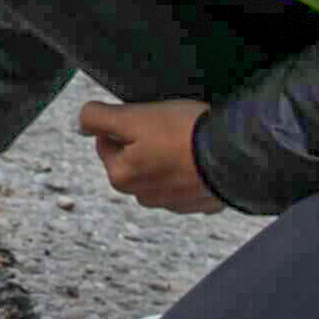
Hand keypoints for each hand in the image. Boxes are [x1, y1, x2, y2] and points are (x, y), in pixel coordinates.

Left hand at [78, 99, 223, 213]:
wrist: (236, 155)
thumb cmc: (183, 134)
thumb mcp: (133, 117)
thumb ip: (97, 118)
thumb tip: (82, 121)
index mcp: (121, 177)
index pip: (106, 141)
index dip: (123, 121)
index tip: (145, 115)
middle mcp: (144, 197)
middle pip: (134, 157)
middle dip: (146, 139)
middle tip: (168, 124)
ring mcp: (175, 203)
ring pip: (161, 169)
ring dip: (169, 154)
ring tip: (189, 138)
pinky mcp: (202, 202)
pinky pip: (190, 179)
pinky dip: (193, 167)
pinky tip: (204, 153)